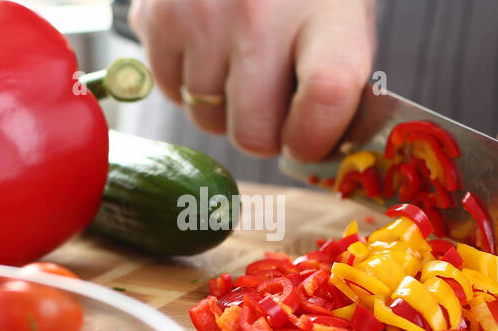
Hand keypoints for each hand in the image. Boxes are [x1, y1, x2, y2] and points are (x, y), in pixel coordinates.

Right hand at [129, 0, 376, 160]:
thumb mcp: (341, 12)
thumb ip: (337, 78)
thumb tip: (314, 151)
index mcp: (326, 12)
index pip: (326, 97)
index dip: (316, 139)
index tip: (310, 143)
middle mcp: (260, 15)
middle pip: (254, 132)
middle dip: (265, 134)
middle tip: (272, 107)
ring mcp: (202, 17)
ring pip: (207, 119)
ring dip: (223, 107)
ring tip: (239, 62)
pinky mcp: (156, 17)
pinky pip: (170, 91)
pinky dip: (188, 82)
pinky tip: (208, 44)